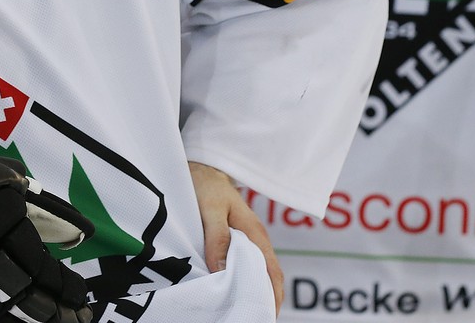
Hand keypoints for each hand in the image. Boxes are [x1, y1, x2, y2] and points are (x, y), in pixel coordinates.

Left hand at [188, 161, 283, 312]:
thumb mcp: (209, 209)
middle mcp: (255, 239)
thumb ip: (217, 237)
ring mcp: (247, 240)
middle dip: (266, 300)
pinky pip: (246, 266)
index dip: (272, 297)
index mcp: (254, 233)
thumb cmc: (205, 185)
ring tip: (245, 313)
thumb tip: (221, 271)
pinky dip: (245, 282)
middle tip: (255, 319)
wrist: (202, 167)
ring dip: (255, 292)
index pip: (272, 272)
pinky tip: (235, 294)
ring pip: (258, 272)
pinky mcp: (236, 241)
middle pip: (269, 277)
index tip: (266, 316)